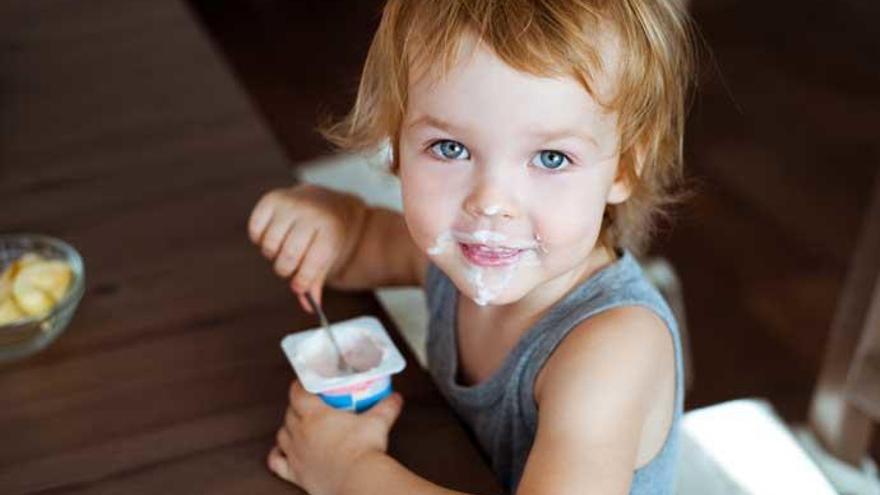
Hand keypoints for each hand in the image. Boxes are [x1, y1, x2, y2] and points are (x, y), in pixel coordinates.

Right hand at [248, 184, 366, 311]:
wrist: (330, 206)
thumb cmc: (329, 238)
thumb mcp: (330, 259)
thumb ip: (317, 282)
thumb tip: (309, 306)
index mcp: (331, 229)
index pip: (311, 265)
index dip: (302, 282)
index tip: (300, 286)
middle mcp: (311, 213)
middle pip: (287, 258)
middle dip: (287, 270)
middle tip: (292, 266)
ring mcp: (290, 203)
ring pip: (269, 246)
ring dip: (274, 254)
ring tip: (285, 248)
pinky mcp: (272, 199)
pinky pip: (255, 229)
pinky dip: (260, 238)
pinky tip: (274, 235)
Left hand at [267, 380, 403, 494]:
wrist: (358, 480)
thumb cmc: (364, 450)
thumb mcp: (378, 422)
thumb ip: (386, 407)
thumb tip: (395, 397)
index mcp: (316, 415)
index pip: (297, 393)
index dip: (299, 385)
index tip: (304, 383)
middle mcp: (301, 432)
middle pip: (290, 413)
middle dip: (296, 406)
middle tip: (309, 405)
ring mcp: (296, 453)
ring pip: (282, 434)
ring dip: (287, 428)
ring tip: (297, 425)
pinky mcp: (296, 473)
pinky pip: (277, 462)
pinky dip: (277, 455)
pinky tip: (281, 452)